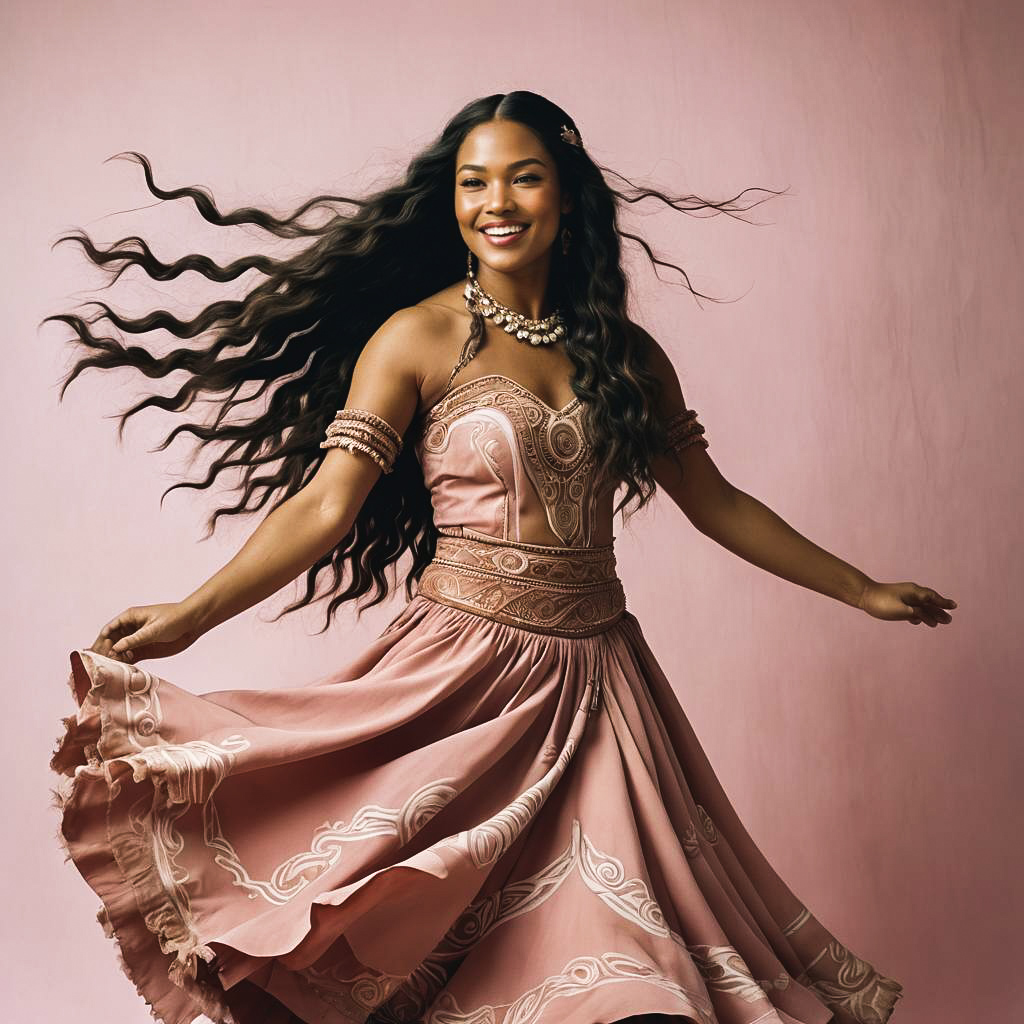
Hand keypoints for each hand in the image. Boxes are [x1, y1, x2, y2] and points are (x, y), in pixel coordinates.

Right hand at [88, 602, 202, 662]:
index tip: (95, 654)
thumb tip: (115, 648)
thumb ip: (135, 639)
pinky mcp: (144, 649)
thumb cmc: (175, 619)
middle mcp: (130, 629)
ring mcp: (136, 639)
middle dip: (104, 653)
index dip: (101, 642)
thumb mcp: (153, 629)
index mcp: (130, 617)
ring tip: (109, 671)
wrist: (193, 623)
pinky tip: (121, 672)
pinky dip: (124, 664)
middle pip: (110, 642)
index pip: (109, 630)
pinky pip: (129, 658)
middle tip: (98, 666)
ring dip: (113, 660)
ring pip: (119, 651)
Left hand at [857, 581, 956, 625]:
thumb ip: (913, 612)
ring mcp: (903, 598)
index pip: (932, 597)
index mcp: (914, 592)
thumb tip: (921, 616)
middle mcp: (911, 594)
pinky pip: (910, 609)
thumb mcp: (900, 609)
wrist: (864, 595)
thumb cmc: (882, 602)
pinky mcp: (896, 604)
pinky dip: (916, 615)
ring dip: (929, 615)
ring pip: (919, 607)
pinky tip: (918, 621)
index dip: (943, 602)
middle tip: (949, 620)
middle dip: (939, 612)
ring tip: (938, 623)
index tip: (954, 606)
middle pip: (928, 603)